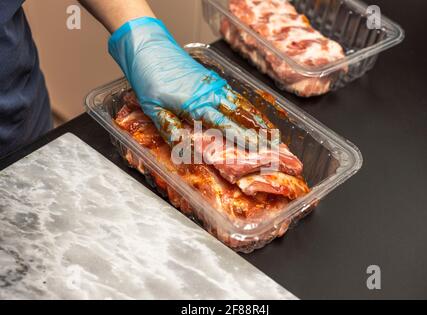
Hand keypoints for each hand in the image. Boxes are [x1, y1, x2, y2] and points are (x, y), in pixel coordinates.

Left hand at [108, 17, 266, 146]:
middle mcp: (210, 94)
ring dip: (255, 117)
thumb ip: (170, 128)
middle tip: (272, 142)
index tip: (257, 148)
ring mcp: (212, 85)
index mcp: (196, 104)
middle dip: (256, 129)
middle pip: (239, 114)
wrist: (149, 48)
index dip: (242, 138)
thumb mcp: (152, 108)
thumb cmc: (148, 78)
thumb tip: (184, 148)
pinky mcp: (211, 79)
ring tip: (269, 130)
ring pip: (239, 103)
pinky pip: (233, 94)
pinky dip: (245, 104)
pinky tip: (250, 112)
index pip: (224, 125)